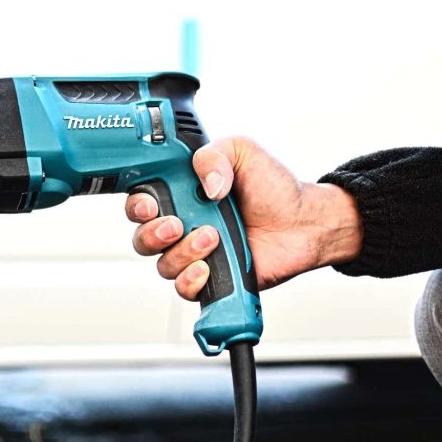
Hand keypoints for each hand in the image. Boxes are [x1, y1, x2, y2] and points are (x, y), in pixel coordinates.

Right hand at [124, 137, 362, 300]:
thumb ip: (214, 156)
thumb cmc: (274, 188)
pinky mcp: (210, 278)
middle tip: (177, 225)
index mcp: (181, 193)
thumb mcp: (243, 152)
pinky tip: (208, 267)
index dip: (137, 206)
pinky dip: (191, 280)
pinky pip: (184, 288)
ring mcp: (194, 254)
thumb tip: (204, 185)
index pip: (140, 202)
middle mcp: (182, 225)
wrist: (304, 223)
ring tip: (213, 238)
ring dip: (183, 253)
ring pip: (163, 264)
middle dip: (153, 233)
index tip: (151, 205)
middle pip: (142, 238)